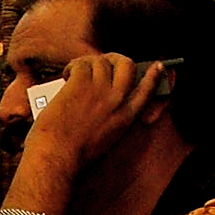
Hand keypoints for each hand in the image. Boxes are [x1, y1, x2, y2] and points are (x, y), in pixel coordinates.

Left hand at [27, 53, 163, 176]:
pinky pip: (82, 64)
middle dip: (115, 59)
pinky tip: (66, 75)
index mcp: (125, 118)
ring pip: (101, 61)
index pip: (146, 91)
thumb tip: (102, 99)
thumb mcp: (106, 138)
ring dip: (88, 63)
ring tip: (74, 73)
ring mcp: (100, 90)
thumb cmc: (74, 153)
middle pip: (127, 65)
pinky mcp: (81, 84)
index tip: (156, 67)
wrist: (57, 155)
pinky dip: (73, 66)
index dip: (153, 76)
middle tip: (101, 62)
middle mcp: (117, 101)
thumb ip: (111, 119)